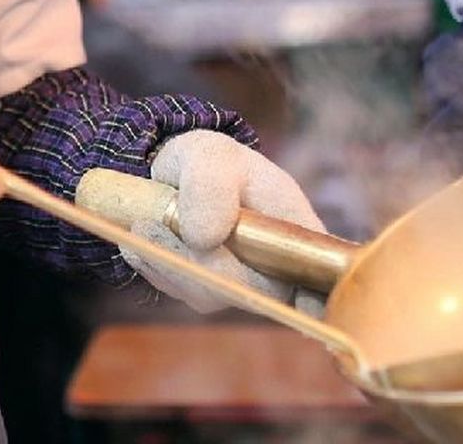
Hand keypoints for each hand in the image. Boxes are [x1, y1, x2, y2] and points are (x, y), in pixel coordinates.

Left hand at [121, 130, 327, 314]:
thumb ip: (211, 187)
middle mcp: (276, 266)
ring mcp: (242, 283)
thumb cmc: (210, 161)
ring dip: (169, 261)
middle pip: (253, 290)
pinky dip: (156, 266)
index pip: (320, 273)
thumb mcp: (211, 157)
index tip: (305, 305)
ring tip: (143, 223)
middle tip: (149, 225)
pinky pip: (181, 290)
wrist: (175, 174)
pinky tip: (142, 240)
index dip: (318, 297)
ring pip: (209, 293)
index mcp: (296, 230)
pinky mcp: (208, 291)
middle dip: (200, 262)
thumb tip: (205, 238)